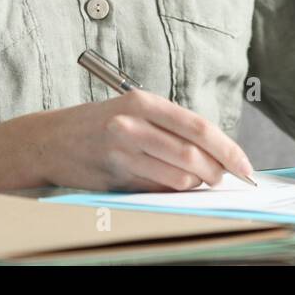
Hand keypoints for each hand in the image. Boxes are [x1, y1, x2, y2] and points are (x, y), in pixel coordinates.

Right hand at [26, 90, 254, 191]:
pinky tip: (169, 185)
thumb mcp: (134, 111)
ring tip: (193, 180)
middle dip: (217, 172)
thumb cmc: (99, 124)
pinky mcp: (115, 177)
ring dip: (194, 185)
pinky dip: (172, 192)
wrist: (49, 141)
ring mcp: (122, 153)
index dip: (227, 148)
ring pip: (178, 178)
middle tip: (224, 179)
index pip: (198, 127)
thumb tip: (218, 154)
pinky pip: (157, 191)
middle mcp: (132, 125)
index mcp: (142, 102)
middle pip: (192, 155)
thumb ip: (172, 128)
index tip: (244, 165)